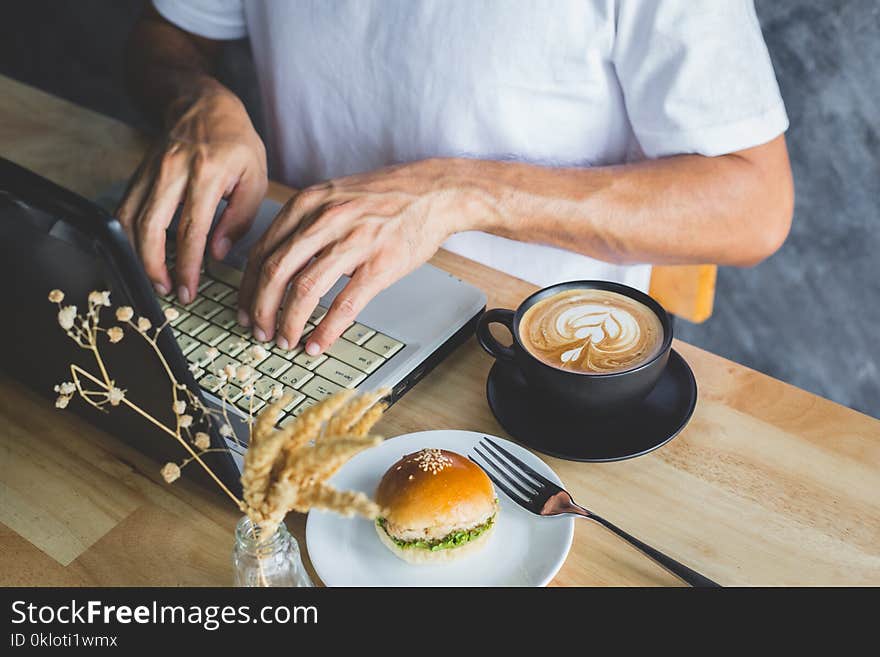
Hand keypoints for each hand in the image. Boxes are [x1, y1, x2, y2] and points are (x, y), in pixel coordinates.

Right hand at [117, 89, 266, 301]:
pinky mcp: (139, 174)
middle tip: (167, 291)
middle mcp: (173, 171)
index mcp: (207, 173)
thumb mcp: (255, 177)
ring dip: (137, 255)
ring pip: (129, 219)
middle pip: (150, 227)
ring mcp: (151, 171)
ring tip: (152, 279)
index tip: (189, 289)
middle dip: (154, 266)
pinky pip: (125, 209)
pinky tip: (139, 255)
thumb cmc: (235, 142)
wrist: (203, 104)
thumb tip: (217, 253)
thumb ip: (240, 218)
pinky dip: (127, 236)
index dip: (188, 265)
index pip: (191, 228)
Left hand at [239, 159, 475, 353]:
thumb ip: (304, 223)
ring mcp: (353, 242)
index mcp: (308, 204)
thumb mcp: (333, 196)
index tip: (246, 309)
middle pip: (276, 272)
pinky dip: (326, 330)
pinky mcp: (379, 264)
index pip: (263, 251)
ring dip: (289, 322)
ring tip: (286, 340)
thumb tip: (275, 262)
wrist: (432, 192)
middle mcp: (326, 220)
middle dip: (262, 309)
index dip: (249, 287)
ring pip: (305, 290)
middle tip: (260, 331)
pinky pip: (344, 305)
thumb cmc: (384, 198)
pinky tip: (318, 342)